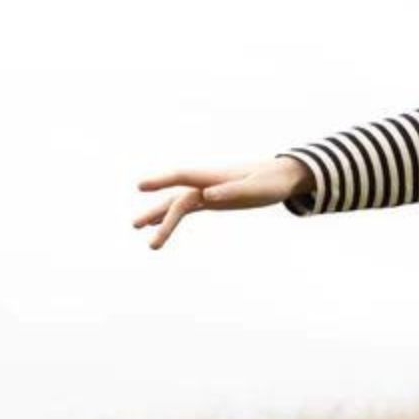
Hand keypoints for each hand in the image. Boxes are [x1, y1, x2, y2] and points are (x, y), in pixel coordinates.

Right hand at [132, 157, 313, 249]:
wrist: (282, 177)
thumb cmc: (269, 181)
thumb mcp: (254, 189)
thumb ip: (231, 191)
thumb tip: (207, 196)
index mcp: (214, 176)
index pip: (182, 176)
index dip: (161, 180)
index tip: (140, 186)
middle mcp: (205, 183)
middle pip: (176, 198)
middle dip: (157, 212)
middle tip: (135, 225)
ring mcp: (207, 191)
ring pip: (178, 205)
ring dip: (161, 219)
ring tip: (147, 242)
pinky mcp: (212, 199)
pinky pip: (187, 208)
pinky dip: (172, 217)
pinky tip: (158, 226)